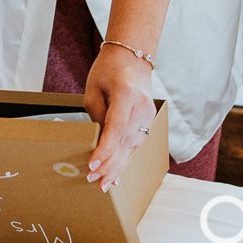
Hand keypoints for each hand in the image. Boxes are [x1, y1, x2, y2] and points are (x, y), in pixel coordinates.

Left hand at [83, 46, 155, 191]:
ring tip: (102, 183)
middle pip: (126, 141)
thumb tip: (97, 142)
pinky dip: (124, 160)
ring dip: (117, 166)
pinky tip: (116, 175)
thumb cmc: (109, 70)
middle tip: (93, 179)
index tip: (92, 163)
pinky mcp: (148, 121)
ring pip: (132, 147)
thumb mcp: (93, 89)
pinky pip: (135, 144)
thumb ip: (96, 116)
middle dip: (109, 163)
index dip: (105, 148)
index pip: (116, 126)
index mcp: (127, 94)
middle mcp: (142, 106)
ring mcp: (149, 115)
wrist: (132, 58)